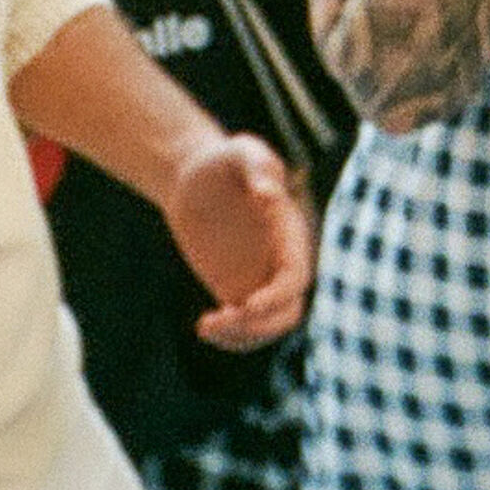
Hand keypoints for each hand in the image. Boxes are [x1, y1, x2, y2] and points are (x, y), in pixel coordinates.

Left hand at [167, 127, 313, 346]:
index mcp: (289, 234)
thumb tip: (269, 195)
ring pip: (268, 326)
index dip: (278, 296)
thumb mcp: (240, 152)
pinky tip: (204, 326)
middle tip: (221, 320)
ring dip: (242, 337)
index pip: (296, 277)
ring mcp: (261, 279)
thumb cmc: (222, 160)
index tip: (248, 305)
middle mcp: (280, 262)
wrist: (193, 177)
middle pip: (288, 312)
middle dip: (259, 325)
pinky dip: (231, 336)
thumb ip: (258, 168)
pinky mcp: (238, 290)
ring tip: (207, 326)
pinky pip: (245, 327)